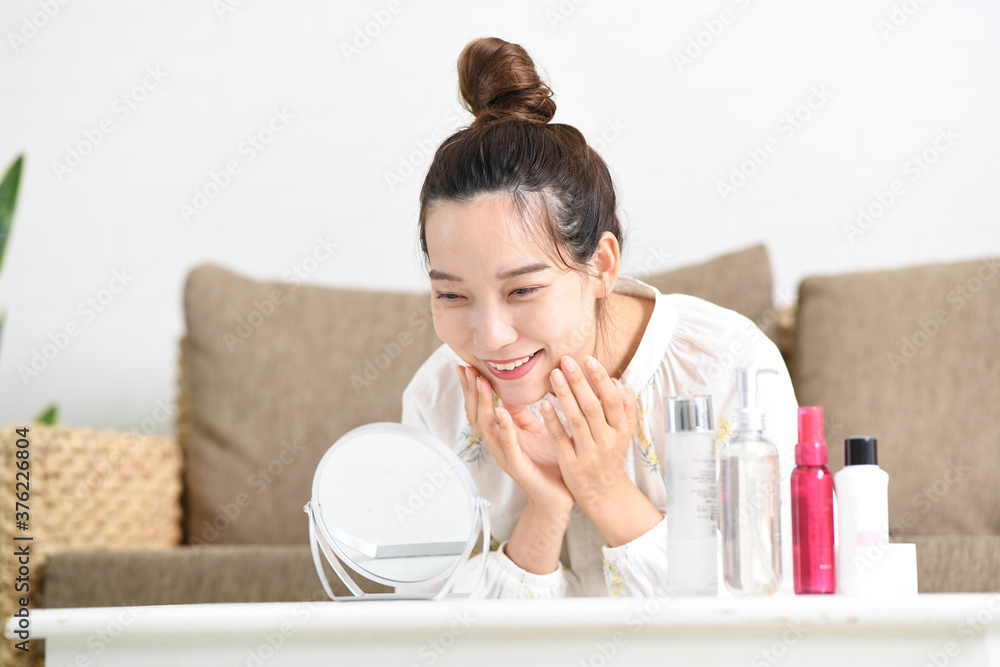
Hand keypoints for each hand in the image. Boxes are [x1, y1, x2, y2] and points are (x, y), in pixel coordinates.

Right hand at [456, 365, 573, 516]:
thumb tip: (512, 389)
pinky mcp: (518, 467)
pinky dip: (504, 428)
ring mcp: (506, 456)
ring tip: (480, 383)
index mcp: (502, 434)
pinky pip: (508, 445)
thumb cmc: (550, 463)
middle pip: (476, 415)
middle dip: (470, 391)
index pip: (480, 407)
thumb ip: (522, 413)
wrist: (560, 497)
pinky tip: (501, 412)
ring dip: (483, 404)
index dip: (472, 387)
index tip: (467, 365)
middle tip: (466, 369)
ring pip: (487, 428)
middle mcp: (499, 444)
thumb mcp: (535, 430)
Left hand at [540, 355, 637, 513]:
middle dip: (580, 382)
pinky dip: (553, 421)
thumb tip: (616, 381)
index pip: (613, 400)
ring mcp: (588, 453)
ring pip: (576, 420)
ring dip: (565, 395)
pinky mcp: (571, 464)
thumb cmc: (610, 454)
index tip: (588, 359)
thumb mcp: (623, 432)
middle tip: (566, 360)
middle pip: (593, 407)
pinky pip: (560, 439)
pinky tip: (544, 404)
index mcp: (621, 430)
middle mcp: (606, 441)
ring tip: (554, 374)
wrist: (603, 492)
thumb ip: (625, 407)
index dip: (601, 380)